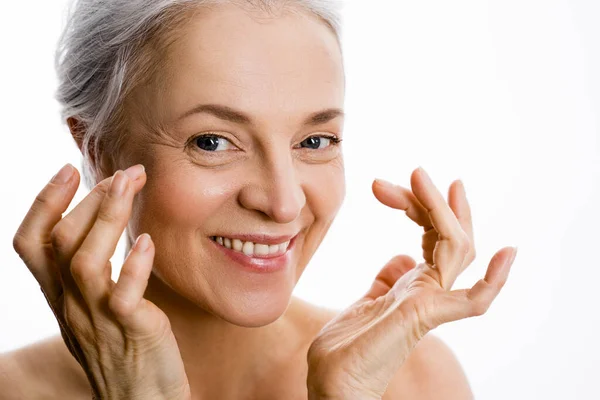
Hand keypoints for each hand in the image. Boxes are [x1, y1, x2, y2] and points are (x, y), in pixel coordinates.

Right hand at [12, 164, 190, 399]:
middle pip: (59, 241)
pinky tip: (149, 242)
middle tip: (125, 173)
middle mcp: (71, 306)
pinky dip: (135, 265)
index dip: (42, 203)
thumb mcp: (94, 307)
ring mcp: (98, 319)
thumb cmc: (125, 348)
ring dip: (108, 216)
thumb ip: (91, 271)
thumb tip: (101, 222)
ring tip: (131, 185)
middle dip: (90, 198)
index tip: (67, 170)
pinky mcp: (131, 331)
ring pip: (85, 260)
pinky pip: (124, 295)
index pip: (29, 244)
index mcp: (60, 297)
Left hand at [306, 167, 516, 398]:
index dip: (422, 208)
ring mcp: (428, 303)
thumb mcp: (364, 303)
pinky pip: (473, 301)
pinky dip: (495, 280)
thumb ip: (385, 282)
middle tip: (418, 171)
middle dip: (434, 202)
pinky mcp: (426, 317)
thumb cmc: (344, 352)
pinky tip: (510, 254)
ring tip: (424, 178)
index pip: (429, 238)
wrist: (333, 386)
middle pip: (448, 238)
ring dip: (444, 212)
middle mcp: (425, 293)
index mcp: (411, 288)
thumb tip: (400, 258)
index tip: (400, 184)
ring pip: (456, 250)